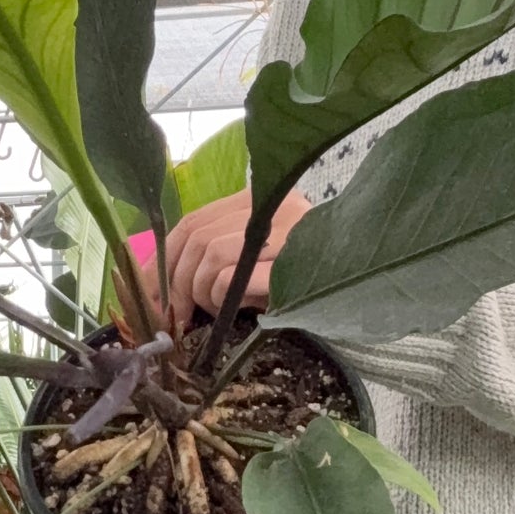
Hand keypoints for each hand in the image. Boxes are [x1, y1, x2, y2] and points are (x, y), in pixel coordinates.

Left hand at [154, 189, 311, 329]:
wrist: (364, 290)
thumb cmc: (304, 283)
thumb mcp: (255, 263)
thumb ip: (215, 259)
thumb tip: (158, 286)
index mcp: (262, 200)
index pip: (194, 220)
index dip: (162, 258)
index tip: (150, 291)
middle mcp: (276, 207)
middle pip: (197, 235)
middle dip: (176, 280)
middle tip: (177, 313)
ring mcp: (291, 232)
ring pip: (211, 252)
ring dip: (200, 290)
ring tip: (214, 309)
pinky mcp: (297, 264)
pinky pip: (233, 276)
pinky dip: (220, 296)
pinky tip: (237, 309)